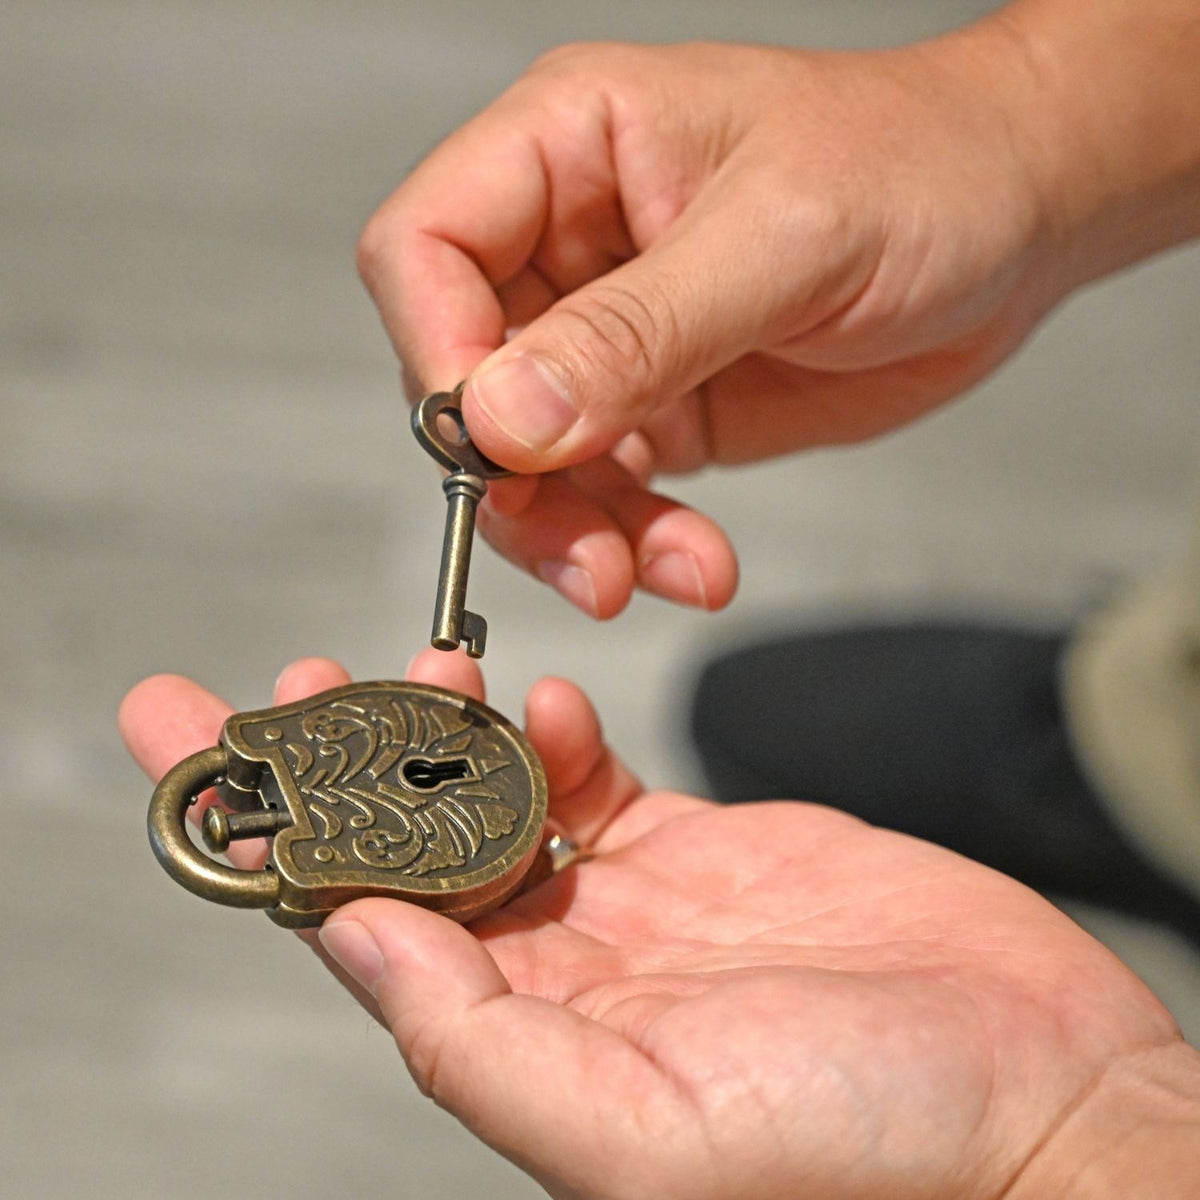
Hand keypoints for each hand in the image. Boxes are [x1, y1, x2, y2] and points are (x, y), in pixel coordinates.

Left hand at [121, 652, 1198, 1198]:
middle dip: (339, 762)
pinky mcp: (698, 853)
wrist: (1034, 1102)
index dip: (264, 835)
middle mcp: (556, 978)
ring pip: (494, 800)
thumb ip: (481, 1041)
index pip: (352, 925)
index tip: (190, 744)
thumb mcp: (645, 1131)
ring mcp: (627, 908)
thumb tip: (350, 935)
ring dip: (444, 731)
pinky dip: (555, 731)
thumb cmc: (862, 1150)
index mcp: (519, 1049)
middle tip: (293, 679)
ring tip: (419, 667)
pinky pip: (594, 780)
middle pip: (406, 849)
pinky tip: (539, 696)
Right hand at [358, 16, 1072, 618]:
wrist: (1014, 218)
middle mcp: (569, 240)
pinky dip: (635, 542)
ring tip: (658, 572)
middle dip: (516, 483)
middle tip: (583, 558)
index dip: (439, 356)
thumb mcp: (785, 239)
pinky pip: (603, 492)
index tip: (494, 447)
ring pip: (529, 457)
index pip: (425, 249)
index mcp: (572, 144)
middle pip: (466, 377)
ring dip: (581, 534)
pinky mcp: (654, 403)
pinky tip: (693, 561)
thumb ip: (638, 329)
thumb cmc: (922, 167)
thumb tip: (503, 412)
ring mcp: (609, 332)